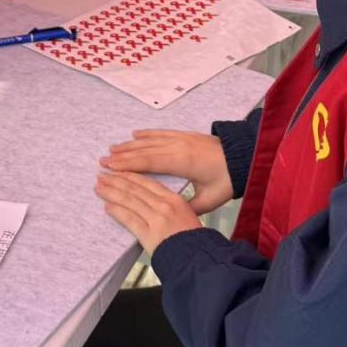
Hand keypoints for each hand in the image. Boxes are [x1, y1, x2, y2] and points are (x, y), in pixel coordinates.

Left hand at [96, 171, 202, 255]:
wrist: (198, 259)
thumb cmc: (194, 240)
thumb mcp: (186, 214)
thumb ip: (169, 205)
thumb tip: (151, 200)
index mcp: (174, 199)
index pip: (146, 182)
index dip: (129, 175)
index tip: (117, 170)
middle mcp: (164, 205)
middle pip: (135, 189)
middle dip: (115, 180)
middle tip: (102, 175)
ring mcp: (156, 219)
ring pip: (129, 201)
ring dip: (111, 193)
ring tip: (99, 187)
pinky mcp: (149, 234)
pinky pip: (130, 219)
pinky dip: (117, 212)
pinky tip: (107, 207)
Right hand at [100, 130, 233, 214]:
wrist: (244, 155)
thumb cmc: (227, 180)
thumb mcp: (210, 199)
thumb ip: (189, 206)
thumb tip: (170, 214)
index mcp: (183, 162)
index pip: (150, 163)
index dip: (129, 165)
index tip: (111, 168)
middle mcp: (178, 147)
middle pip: (145, 150)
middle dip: (123, 156)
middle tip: (102, 161)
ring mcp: (181, 138)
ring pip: (150, 141)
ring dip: (130, 145)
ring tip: (112, 149)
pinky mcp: (185, 135)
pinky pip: (161, 133)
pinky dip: (147, 134)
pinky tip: (135, 134)